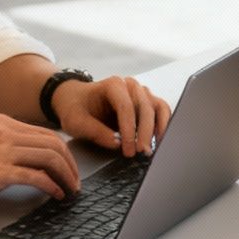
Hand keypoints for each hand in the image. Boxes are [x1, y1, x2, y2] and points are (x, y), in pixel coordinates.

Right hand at [0, 114, 80, 199]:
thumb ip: (4, 144)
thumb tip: (31, 160)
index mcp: (2, 122)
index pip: (46, 133)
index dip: (64, 151)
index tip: (69, 166)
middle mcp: (5, 132)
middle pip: (54, 143)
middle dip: (71, 164)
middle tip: (76, 180)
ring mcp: (2, 150)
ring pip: (50, 158)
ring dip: (66, 176)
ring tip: (71, 189)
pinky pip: (37, 177)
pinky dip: (53, 186)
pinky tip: (57, 194)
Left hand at [52, 75, 171, 157]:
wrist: (76, 101)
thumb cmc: (75, 108)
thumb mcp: (76, 122)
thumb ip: (95, 132)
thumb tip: (117, 144)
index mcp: (113, 85)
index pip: (126, 107)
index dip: (129, 130)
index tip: (127, 150)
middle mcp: (130, 86)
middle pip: (145, 108)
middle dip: (144, 133)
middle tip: (141, 153)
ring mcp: (141, 93)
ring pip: (157, 109)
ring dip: (157, 130)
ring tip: (151, 149)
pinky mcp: (147, 103)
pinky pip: (162, 111)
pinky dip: (163, 126)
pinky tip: (159, 141)